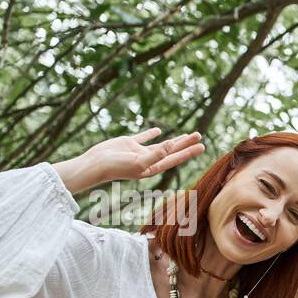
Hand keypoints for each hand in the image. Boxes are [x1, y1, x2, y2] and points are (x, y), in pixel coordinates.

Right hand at [53, 128, 205, 193]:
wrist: (95, 164)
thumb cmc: (116, 167)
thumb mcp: (139, 162)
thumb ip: (156, 155)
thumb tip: (170, 146)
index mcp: (153, 167)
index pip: (175, 157)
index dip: (189, 152)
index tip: (202, 146)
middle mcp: (149, 160)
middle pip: (172, 150)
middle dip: (186, 143)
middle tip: (199, 135)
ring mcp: (139, 152)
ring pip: (161, 144)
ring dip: (174, 139)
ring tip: (187, 135)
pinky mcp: (129, 143)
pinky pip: (143, 137)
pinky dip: (151, 134)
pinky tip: (159, 130)